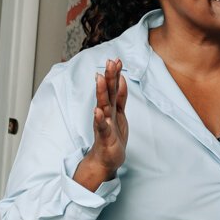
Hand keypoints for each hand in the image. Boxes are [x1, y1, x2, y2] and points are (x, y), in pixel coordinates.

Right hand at [73, 59, 126, 190]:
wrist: (106, 159)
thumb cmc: (112, 135)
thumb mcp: (120, 113)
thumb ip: (120, 96)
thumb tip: (121, 78)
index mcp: (111, 107)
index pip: (114, 88)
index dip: (115, 74)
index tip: (116, 60)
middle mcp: (105, 113)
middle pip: (107, 93)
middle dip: (108, 77)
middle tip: (109, 62)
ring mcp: (103, 124)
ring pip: (103, 106)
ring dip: (101, 93)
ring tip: (100, 79)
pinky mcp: (104, 137)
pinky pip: (101, 127)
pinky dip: (99, 120)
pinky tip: (97, 111)